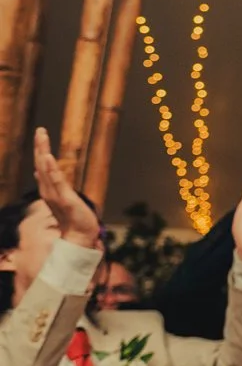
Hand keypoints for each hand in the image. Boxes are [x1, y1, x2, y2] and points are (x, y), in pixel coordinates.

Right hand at [33, 128, 99, 246]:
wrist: (79, 235)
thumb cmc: (71, 216)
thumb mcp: (60, 196)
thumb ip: (50, 184)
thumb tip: (39, 172)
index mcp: (48, 188)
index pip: (42, 165)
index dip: (41, 150)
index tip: (40, 135)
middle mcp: (48, 189)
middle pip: (42, 164)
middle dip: (41, 147)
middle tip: (40, 130)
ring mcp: (55, 194)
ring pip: (47, 169)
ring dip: (44, 152)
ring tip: (42, 137)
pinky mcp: (65, 198)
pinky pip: (57, 182)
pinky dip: (51, 170)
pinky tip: (48, 158)